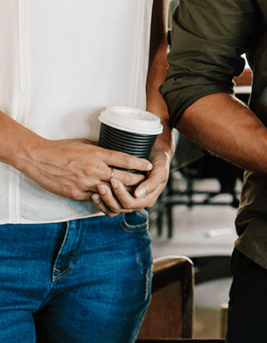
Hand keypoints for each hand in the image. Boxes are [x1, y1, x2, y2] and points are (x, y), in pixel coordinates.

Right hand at [17, 137, 153, 202]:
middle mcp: (94, 169)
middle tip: (148, 182)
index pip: (125, 159)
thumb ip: (100, 148)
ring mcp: (85, 183)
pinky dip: (105, 199)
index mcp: (98, 154)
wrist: (39, 159)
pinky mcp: (76, 194)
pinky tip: (114, 199)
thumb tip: (114, 148)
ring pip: (111, 191)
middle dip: (137, 181)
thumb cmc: (62, 148)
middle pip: (123, 178)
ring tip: (135, 193)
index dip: (139, 164)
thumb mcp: (85, 143)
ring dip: (124, 193)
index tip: (149, 165)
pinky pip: (95, 198)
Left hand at [91, 142, 172, 216]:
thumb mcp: (160, 169)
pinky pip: (109, 208)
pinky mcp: (121, 200)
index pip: (132, 203)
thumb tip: (138, 195)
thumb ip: (152, 182)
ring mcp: (130, 203)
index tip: (114, 180)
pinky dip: (101, 204)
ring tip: (97, 189)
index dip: (122, 194)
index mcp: (149, 199)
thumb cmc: (159, 161)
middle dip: (110, 197)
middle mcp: (139, 204)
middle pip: (121, 208)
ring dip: (104, 201)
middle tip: (101, 185)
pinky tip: (94, 195)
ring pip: (114, 210)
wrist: (156, 155)